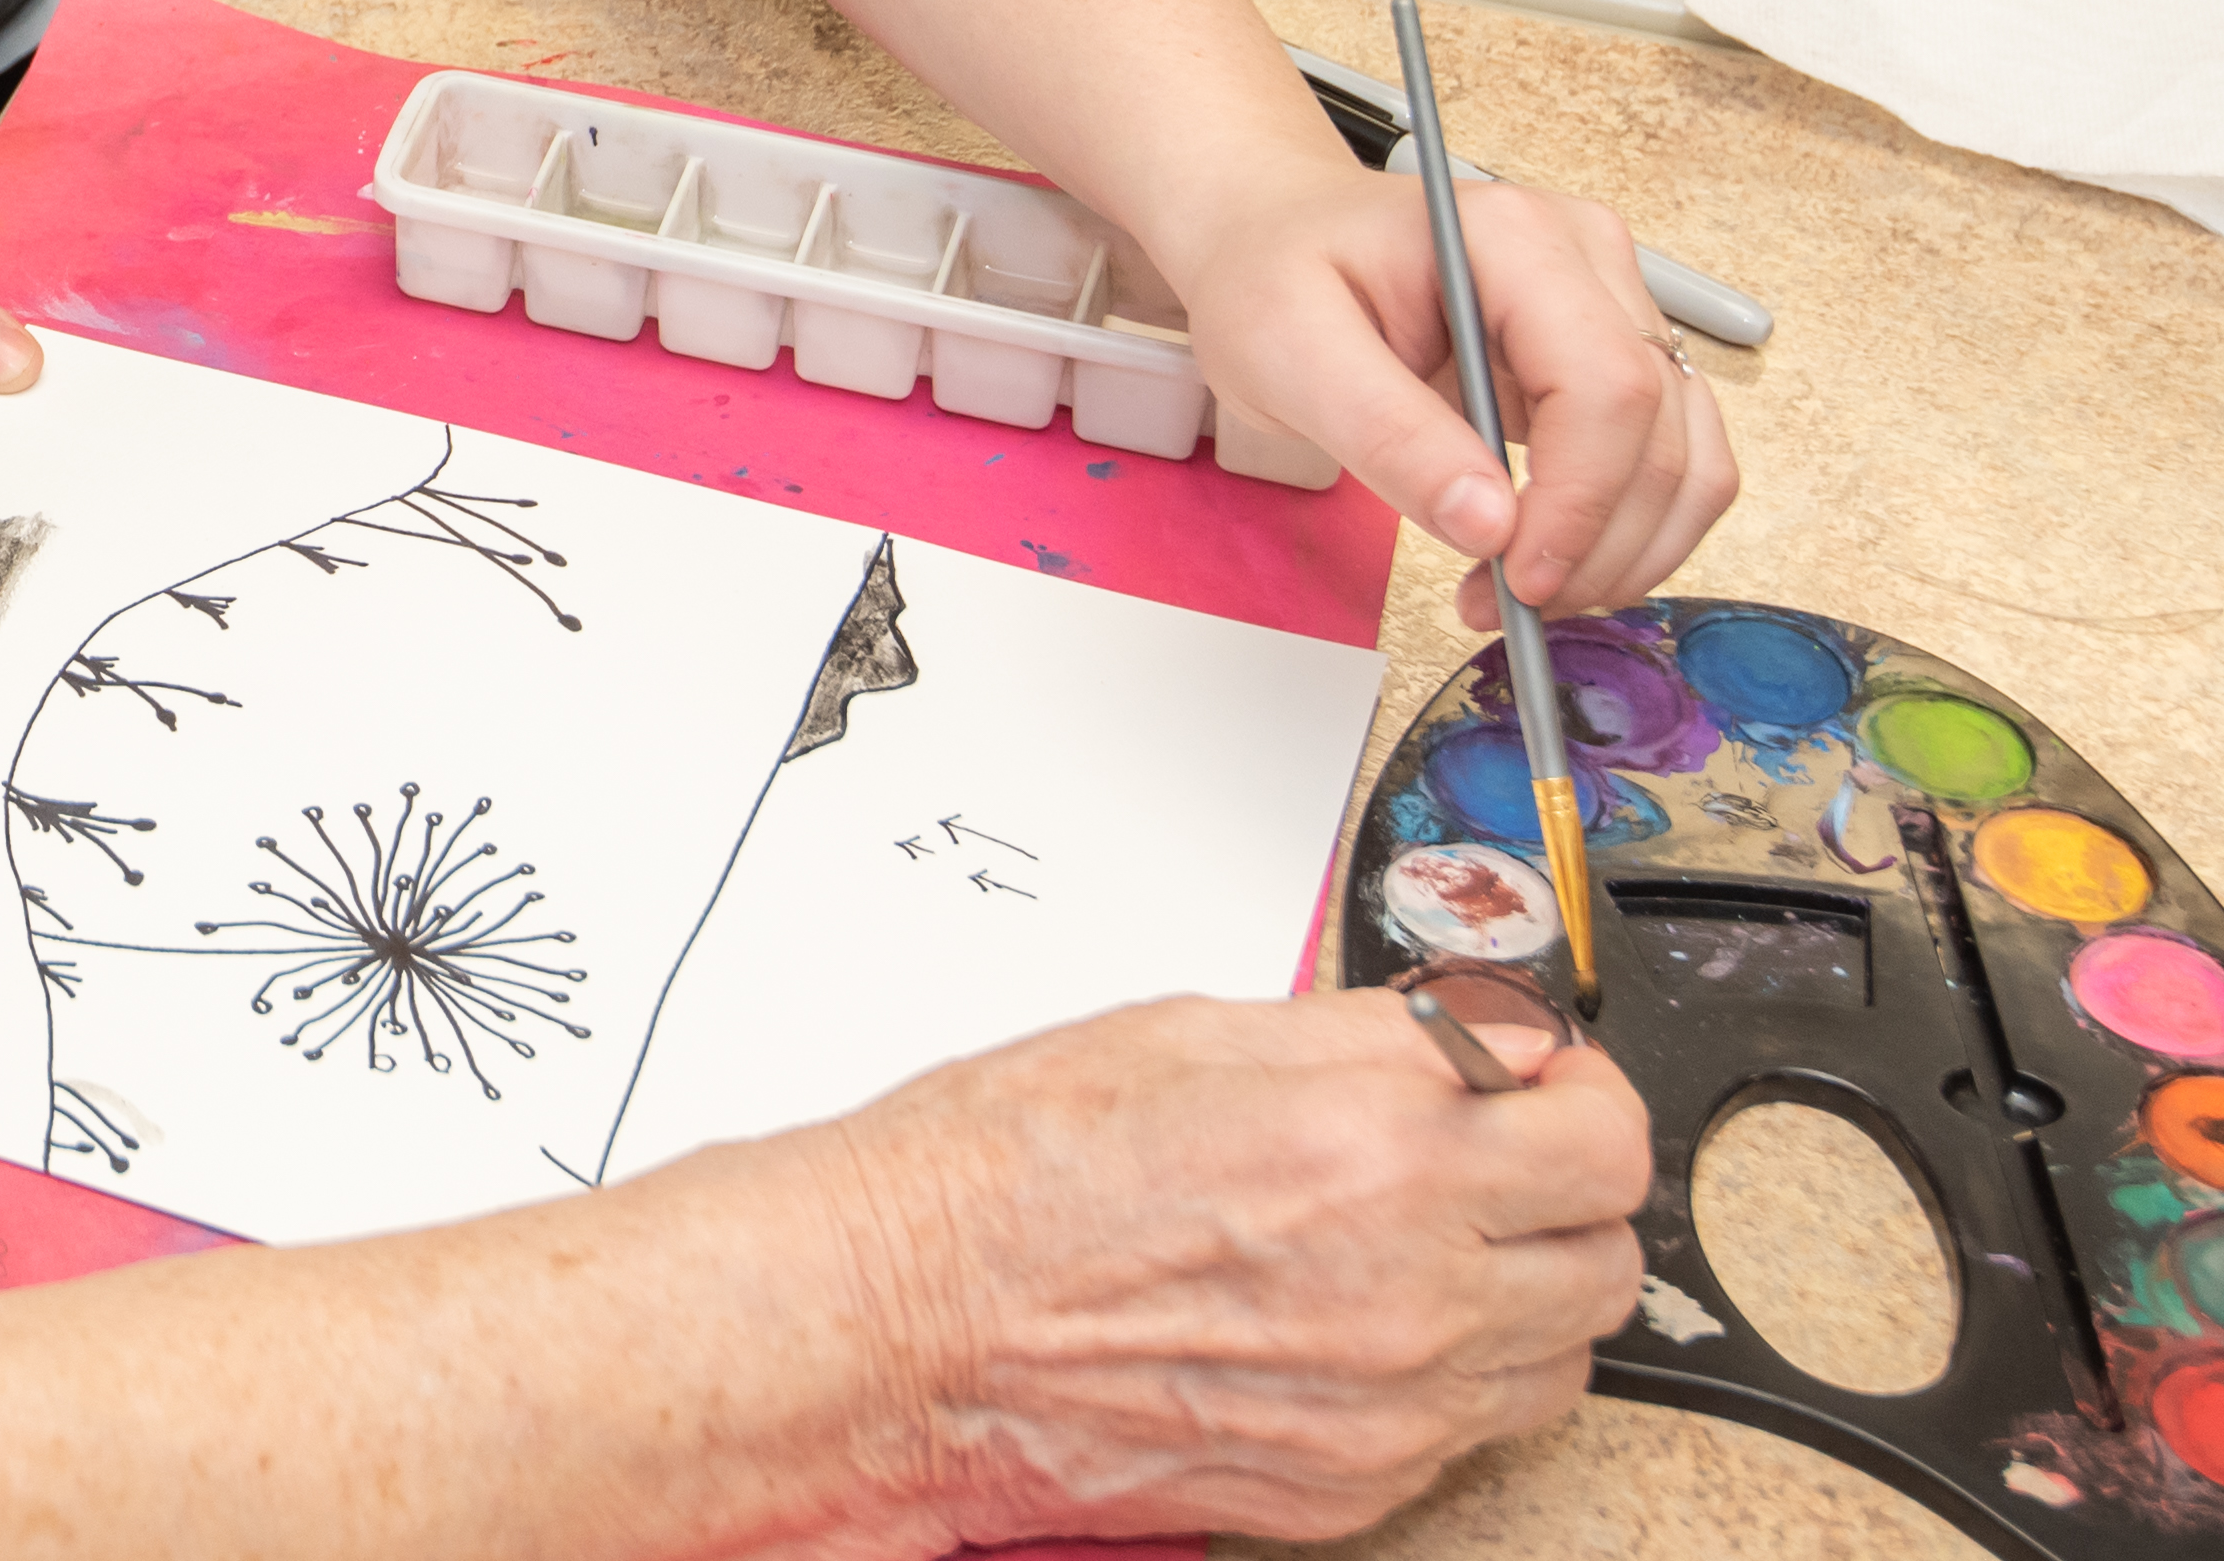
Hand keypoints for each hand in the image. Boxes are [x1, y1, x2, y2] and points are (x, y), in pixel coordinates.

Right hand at [811, 988, 1647, 1548]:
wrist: (908, 1323)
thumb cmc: (1006, 1174)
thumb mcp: (1189, 1034)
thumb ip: (1365, 1044)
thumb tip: (1472, 1043)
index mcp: (1376, 1146)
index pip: (1602, 1131)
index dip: (1573, 1090)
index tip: (1534, 1079)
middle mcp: (1410, 1285)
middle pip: (1610, 1250)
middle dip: (1559, 1190)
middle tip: (1487, 1155)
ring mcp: (1393, 1403)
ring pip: (1568, 1352)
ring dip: (1524, 1291)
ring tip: (1424, 1244)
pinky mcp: (1357, 1484)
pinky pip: (1476, 1429)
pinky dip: (1449, 1374)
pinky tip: (1357, 1319)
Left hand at [1154, 147, 1733, 618]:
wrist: (1275, 240)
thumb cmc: (1274, 275)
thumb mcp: (1288, 352)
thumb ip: (1388, 434)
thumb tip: (1490, 527)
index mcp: (1515, 237)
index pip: (1605, 383)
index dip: (1580, 502)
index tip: (1518, 578)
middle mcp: (1588, 260)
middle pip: (1658, 429)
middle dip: (1596, 545)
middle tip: (1503, 607)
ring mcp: (1613, 308)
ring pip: (1686, 458)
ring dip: (1624, 552)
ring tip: (1518, 594)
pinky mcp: (1613, 361)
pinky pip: (1668, 464)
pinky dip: (1626, 533)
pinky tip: (1547, 563)